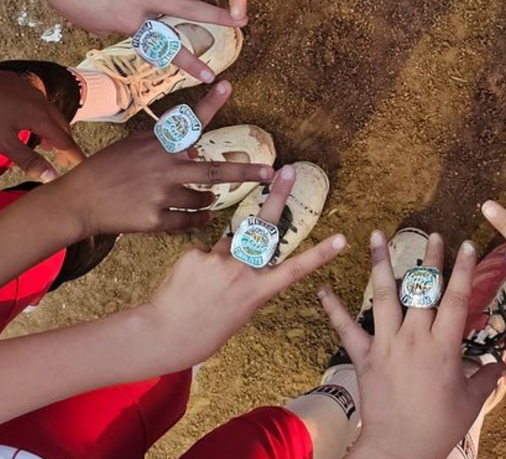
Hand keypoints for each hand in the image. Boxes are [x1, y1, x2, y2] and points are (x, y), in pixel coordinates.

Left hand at [0, 63, 84, 180]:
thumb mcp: (4, 143)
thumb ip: (29, 160)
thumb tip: (52, 176)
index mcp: (40, 116)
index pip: (65, 140)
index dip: (74, 155)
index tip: (82, 167)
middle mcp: (39, 100)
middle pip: (60, 124)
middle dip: (64, 142)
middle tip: (64, 159)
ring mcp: (27, 88)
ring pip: (48, 111)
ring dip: (52, 129)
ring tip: (45, 144)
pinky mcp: (15, 83)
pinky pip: (36, 102)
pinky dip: (40, 116)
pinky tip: (26, 121)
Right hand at [44, 82, 274, 234]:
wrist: (80, 200)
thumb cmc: (108, 169)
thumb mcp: (134, 146)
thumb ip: (165, 145)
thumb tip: (195, 148)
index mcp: (158, 145)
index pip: (189, 122)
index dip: (210, 103)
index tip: (228, 85)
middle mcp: (163, 168)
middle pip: (214, 172)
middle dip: (246, 172)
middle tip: (269, 172)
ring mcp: (160, 195)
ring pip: (203, 199)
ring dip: (210, 200)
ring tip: (209, 199)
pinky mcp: (155, 220)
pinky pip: (189, 221)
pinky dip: (198, 218)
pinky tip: (200, 215)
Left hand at [137, 164, 347, 368]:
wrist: (164, 334)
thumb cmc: (203, 333)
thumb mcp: (238, 314)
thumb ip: (247, 287)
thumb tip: (246, 265)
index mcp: (257, 292)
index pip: (295, 270)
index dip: (320, 254)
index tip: (341, 239)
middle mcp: (242, 272)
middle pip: (264, 227)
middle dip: (277, 195)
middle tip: (288, 170)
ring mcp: (218, 260)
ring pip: (226, 246)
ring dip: (221, 256)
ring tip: (203, 285)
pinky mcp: (195, 254)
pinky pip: (203, 252)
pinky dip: (199, 264)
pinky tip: (187, 283)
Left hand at [319, 232, 503, 458]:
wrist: (400, 447)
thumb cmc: (439, 426)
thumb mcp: (471, 401)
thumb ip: (486, 377)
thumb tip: (501, 364)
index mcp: (444, 346)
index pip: (457, 298)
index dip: (463, 270)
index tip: (466, 246)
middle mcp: (415, 337)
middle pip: (422, 288)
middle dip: (428, 258)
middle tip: (432, 234)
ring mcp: (387, 344)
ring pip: (383, 295)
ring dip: (380, 263)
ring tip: (376, 235)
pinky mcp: (363, 357)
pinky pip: (346, 328)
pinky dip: (332, 308)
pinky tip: (321, 289)